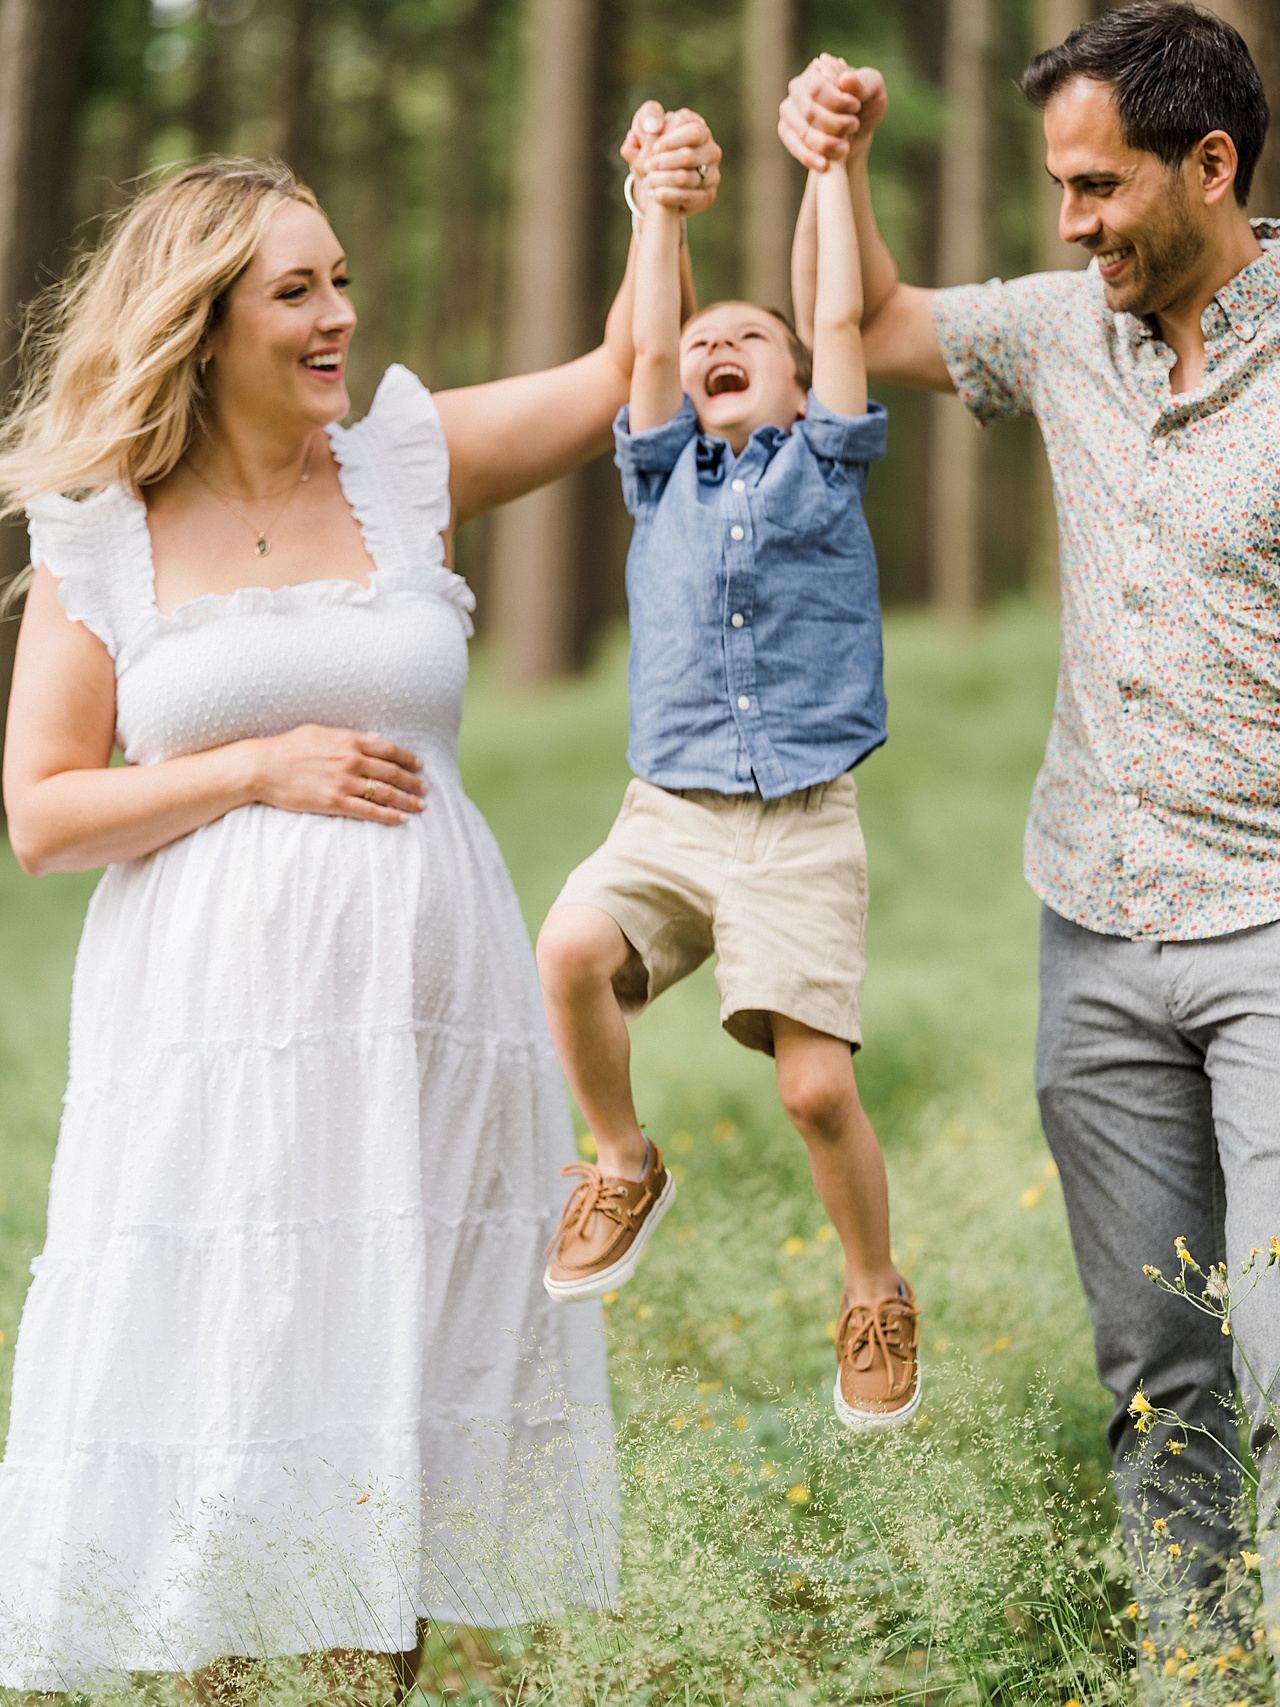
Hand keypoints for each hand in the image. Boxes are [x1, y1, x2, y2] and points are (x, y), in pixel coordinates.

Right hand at [245, 724, 425, 823]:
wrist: (263, 767)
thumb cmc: (287, 747)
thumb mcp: (320, 732)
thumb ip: (348, 736)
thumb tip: (373, 738)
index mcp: (349, 740)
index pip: (389, 749)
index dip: (408, 759)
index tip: (420, 766)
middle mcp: (351, 759)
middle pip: (392, 772)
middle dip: (413, 782)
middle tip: (425, 790)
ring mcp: (344, 781)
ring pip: (386, 792)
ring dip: (407, 800)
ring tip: (420, 807)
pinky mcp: (335, 802)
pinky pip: (369, 811)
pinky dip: (389, 815)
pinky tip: (402, 820)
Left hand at [622, 103, 721, 214]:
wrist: (653, 178)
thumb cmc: (649, 145)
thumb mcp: (645, 125)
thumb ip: (648, 116)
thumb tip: (654, 126)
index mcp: (699, 127)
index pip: (694, 132)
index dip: (673, 140)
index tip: (654, 147)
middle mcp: (711, 149)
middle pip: (691, 156)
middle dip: (665, 162)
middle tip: (646, 167)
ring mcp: (713, 173)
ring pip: (689, 178)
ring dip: (664, 180)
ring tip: (647, 181)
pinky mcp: (708, 195)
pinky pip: (692, 198)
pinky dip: (671, 197)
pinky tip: (656, 194)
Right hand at [779, 58, 885, 170]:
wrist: (857, 133)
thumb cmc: (866, 106)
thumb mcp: (874, 90)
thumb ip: (863, 83)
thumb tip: (845, 79)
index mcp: (818, 70)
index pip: (817, 86)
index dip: (837, 101)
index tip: (856, 107)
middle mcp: (798, 87)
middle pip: (810, 111)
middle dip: (835, 125)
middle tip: (854, 126)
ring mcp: (789, 109)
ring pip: (803, 130)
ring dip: (826, 143)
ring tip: (845, 147)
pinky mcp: (786, 131)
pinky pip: (793, 146)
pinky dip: (810, 157)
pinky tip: (824, 164)